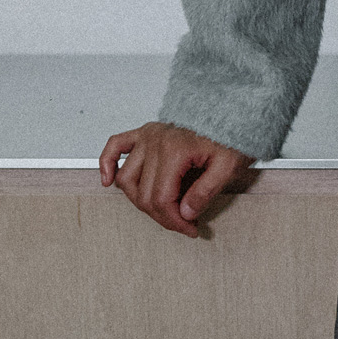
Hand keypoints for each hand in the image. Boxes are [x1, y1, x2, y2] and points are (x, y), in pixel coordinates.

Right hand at [98, 120, 254, 234]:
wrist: (229, 109)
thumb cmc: (230, 134)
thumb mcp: (229, 165)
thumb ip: (207, 191)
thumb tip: (184, 213)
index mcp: (175, 149)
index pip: (162, 199)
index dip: (174, 221)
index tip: (190, 228)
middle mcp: (155, 141)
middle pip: (145, 194)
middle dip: (163, 216)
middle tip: (183, 224)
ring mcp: (147, 136)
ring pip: (127, 179)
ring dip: (139, 200)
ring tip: (161, 209)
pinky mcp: (144, 132)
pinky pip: (115, 146)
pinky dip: (107, 164)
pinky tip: (108, 180)